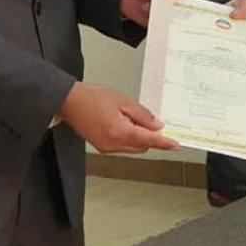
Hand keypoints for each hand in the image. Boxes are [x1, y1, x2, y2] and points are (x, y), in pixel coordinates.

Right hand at [58, 82, 178, 153]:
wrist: (69, 101)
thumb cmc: (92, 97)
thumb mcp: (123, 101)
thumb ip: (142, 115)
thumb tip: (157, 126)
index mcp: (120, 132)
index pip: (149, 141)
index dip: (164, 143)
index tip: (176, 145)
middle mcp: (113, 144)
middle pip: (142, 146)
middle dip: (150, 136)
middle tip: (152, 121)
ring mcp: (106, 147)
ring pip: (132, 147)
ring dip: (138, 137)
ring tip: (130, 117)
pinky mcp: (101, 146)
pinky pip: (122, 146)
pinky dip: (128, 137)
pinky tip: (124, 123)